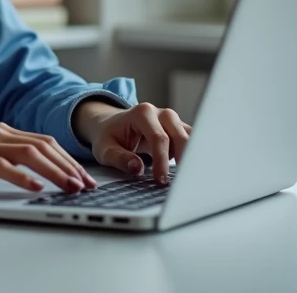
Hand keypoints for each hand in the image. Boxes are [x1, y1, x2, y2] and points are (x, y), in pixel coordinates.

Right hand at [0, 123, 98, 194]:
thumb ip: (4, 160)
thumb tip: (33, 176)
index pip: (43, 141)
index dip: (67, 158)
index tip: (83, 175)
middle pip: (43, 145)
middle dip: (69, 165)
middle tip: (86, 183)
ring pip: (30, 153)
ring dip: (55, 171)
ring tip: (70, 186)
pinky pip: (4, 166)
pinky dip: (24, 178)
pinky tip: (37, 188)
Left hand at [73, 101, 191, 184]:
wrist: (110, 125)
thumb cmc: (108, 137)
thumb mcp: (105, 149)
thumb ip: (119, 158)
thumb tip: (137, 168)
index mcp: (142, 113)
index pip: (158, 138)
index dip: (161, 161)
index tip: (160, 180)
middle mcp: (161, 113)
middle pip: (180, 136)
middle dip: (182, 160)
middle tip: (179, 183)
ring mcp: (172, 120)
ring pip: (190, 138)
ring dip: (190, 157)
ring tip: (187, 179)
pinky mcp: (178, 129)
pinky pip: (191, 142)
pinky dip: (191, 156)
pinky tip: (187, 173)